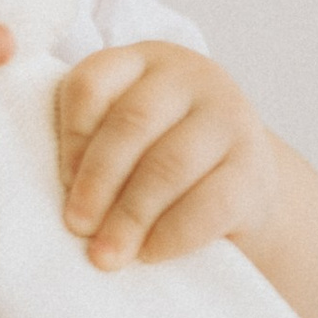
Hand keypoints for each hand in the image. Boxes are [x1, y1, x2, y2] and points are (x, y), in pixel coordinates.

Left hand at [56, 44, 281, 269]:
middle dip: (99, 180)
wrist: (242, 186)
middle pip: (132, 122)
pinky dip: (173, 234)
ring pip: (170, 164)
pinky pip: (210, 203)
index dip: (72, 135)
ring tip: (107, 254)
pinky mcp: (255, 168)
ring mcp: (230, 118)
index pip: (93, 82)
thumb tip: (63, 206)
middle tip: (78, 227)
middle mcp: (191, 78)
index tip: (62, 183)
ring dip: (131, 215)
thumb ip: (92, 150)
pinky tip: (150, 254)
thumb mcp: (127, 141)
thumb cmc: (162, 163)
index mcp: (144, 63)